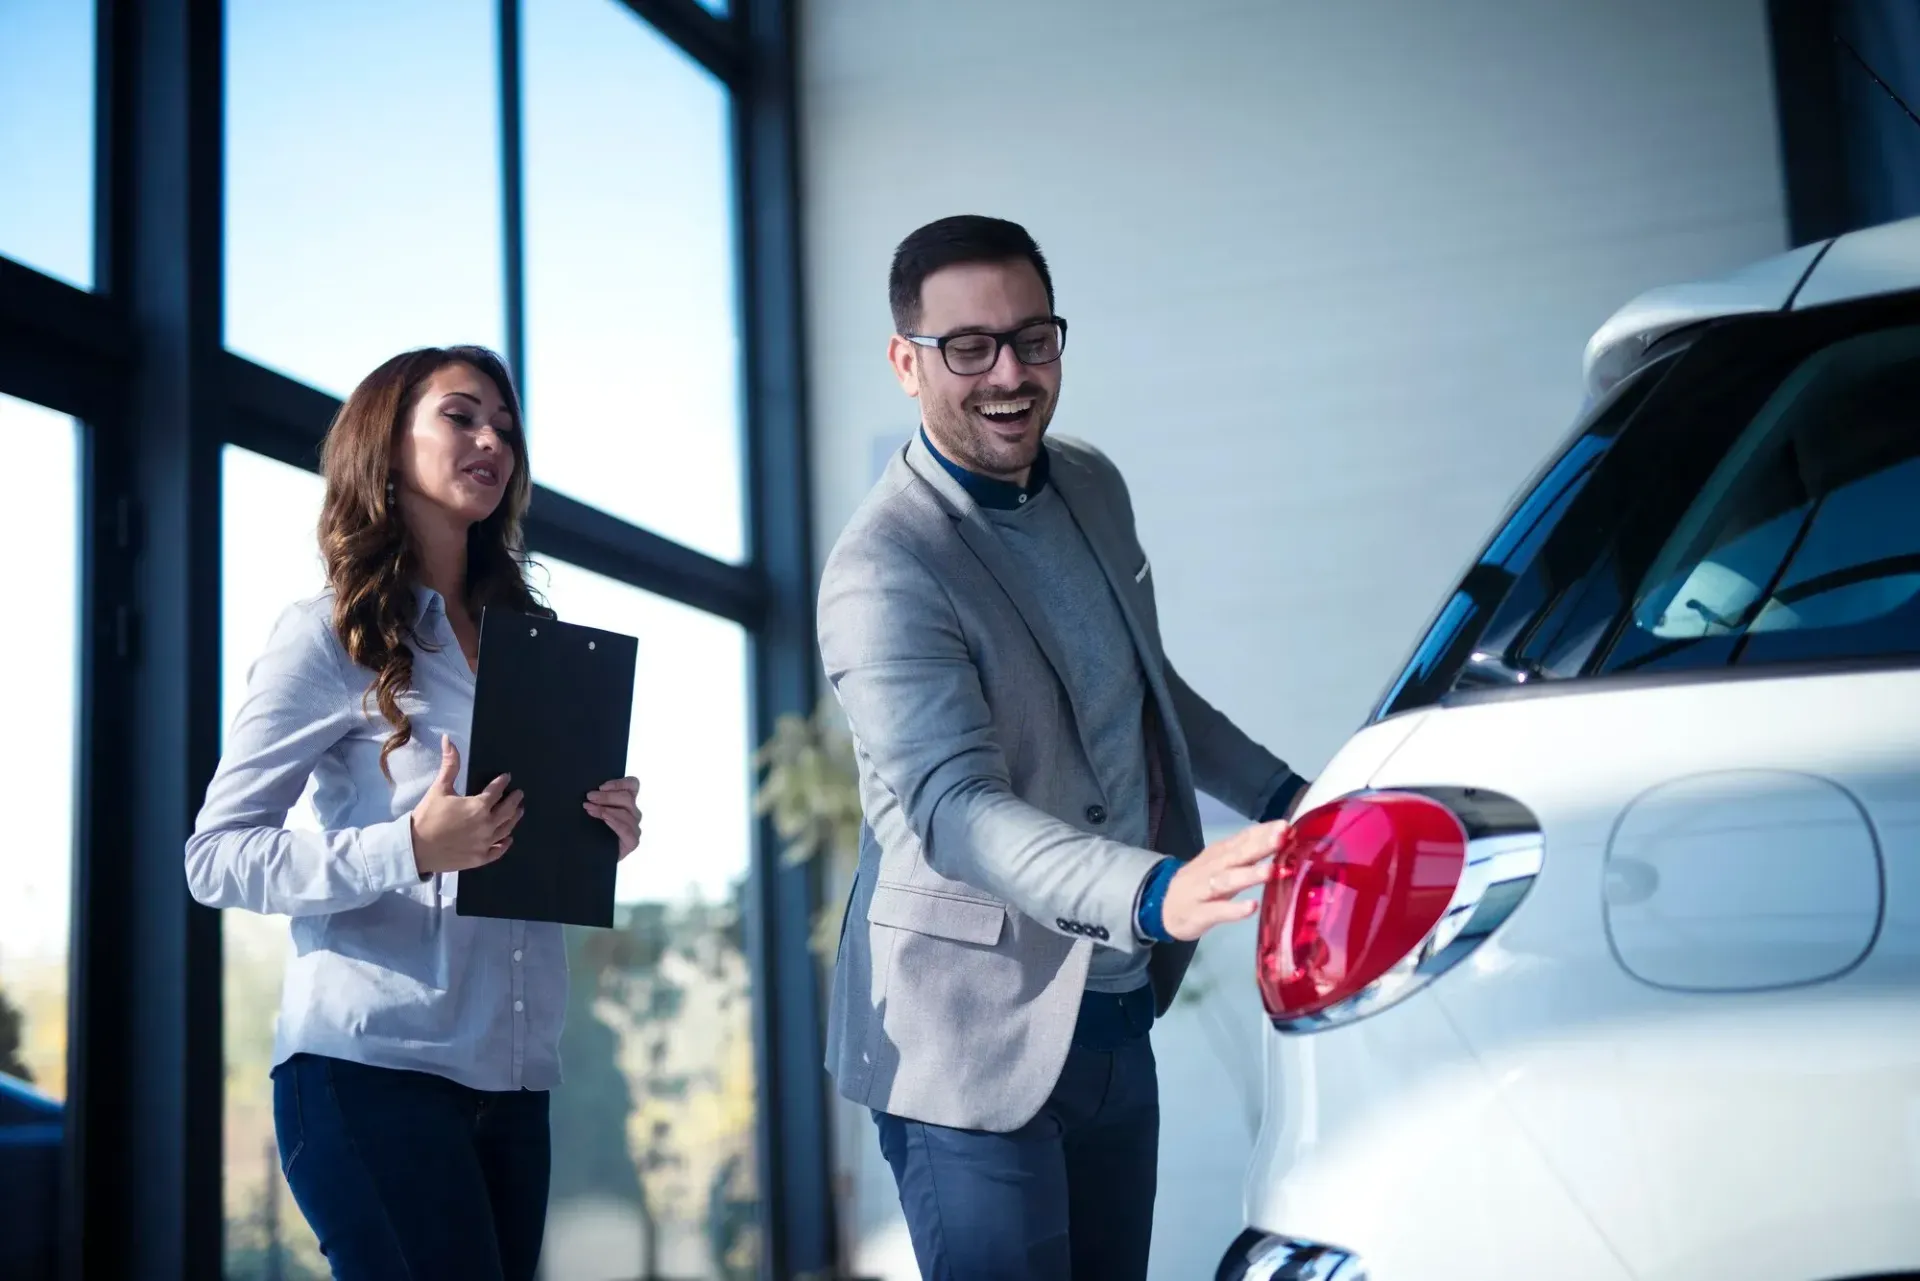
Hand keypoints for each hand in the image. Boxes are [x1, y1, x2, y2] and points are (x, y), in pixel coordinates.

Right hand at [409, 735, 523, 874]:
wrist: (415, 847)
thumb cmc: (427, 816)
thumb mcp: (439, 788)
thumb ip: (449, 765)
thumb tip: (448, 739)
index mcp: (479, 806)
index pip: (496, 791)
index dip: (502, 782)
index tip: (507, 777)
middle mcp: (487, 825)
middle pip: (507, 810)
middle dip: (514, 800)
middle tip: (519, 794)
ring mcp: (485, 843)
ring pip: (506, 829)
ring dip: (514, 819)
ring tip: (519, 812)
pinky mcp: (479, 858)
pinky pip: (498, 851)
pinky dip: (505, 844)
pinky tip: (508, 839)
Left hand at [585, 777, 641, 859]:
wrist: (586, 856)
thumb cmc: (589, 831)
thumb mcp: (592, 810)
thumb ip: (596, 799)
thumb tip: (591, 790)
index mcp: (626, 802)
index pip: (633, 785)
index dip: (620, 783)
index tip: (601, 787)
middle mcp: (633, 813)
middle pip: (628, 798)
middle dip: (607, 796)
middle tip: (590, 797)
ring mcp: (634, 828)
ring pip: (627, 813)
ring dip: (606, 809)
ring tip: (589, 809)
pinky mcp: (632, 842)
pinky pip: (627, 830)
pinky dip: (616, 823)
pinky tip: (605, 820)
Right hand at [1160, 820, 1288, 941]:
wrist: (1163, 907)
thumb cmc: (1201, 884)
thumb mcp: (1220, 864)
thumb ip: (1245, 853)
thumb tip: (1280, 839)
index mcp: (1219, 854)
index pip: (1242, 838)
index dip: (1263, 832)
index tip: (1286, 826)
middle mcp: (1212, 868)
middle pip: (1237, 855)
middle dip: (1260, 846)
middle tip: (1282, 837)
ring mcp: (1204, 890)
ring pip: (1228, 880)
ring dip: (1250, 875)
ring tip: (1272, 871)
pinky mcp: (1199, 913)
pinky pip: (1218, 911)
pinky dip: (1234, 909)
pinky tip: (1251, 907)